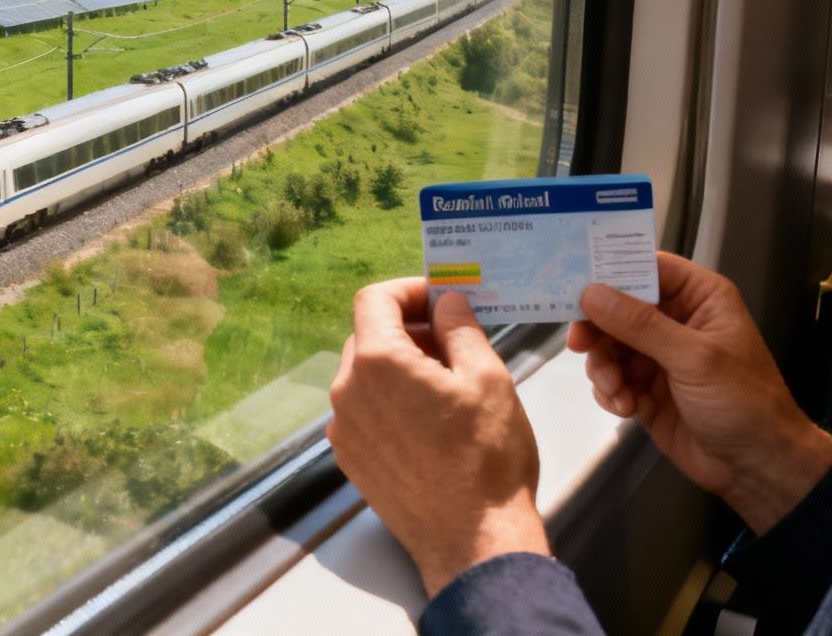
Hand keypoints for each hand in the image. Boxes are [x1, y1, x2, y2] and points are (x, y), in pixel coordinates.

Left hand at [328, 278, 548, 597]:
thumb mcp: (487, 378)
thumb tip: (446, 300)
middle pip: (368, 335)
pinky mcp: (350, 458)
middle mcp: (347, 391)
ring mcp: (344, 428)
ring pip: (365, 374)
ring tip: (446, 384)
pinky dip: (390, 400)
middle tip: (453, 342)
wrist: (473, 541)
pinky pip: (364, 410)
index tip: (439, 298)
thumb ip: (459, 327)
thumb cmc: (486, 458)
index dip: (408, 290)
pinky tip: (428, 420)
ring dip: (400, 366)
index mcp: (377, 362)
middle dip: (408, 329)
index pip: (375, 299)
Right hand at [568, 252, 831, 534]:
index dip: (613, 271)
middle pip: (619, 308)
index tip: (576, 281)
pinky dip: (611, 392)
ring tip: (617, 391)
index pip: (649, 268)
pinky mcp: (646, 389)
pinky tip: (626, 407)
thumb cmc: (745, 403)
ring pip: (609, 345)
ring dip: (604, 368)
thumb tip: (592, 293)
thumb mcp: (694, 358)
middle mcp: (677, 321)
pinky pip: (612, 378)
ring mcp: (660, 356)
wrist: (756, 468)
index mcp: (700, 299)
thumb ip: (641, 324)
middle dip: (598, 329)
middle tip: (580, 345)